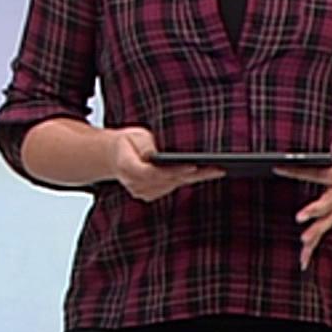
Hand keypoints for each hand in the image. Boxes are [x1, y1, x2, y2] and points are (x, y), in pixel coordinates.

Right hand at [106, 126, 223, 201]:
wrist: (114, 155)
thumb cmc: (127, 143)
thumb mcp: (135, 136)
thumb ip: (145, 146)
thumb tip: (155, 154)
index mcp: (127, 168)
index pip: (154, 173)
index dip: (174, 171)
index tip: (192, 166)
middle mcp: (134, 184)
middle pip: (169, 181)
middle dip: (194, 174)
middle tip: (217, 168)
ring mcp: (142, 192)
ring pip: (173, 185)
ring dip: (194, 178)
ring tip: (217, 170)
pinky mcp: (150, 194)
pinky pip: (172, 188)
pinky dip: (187, 180)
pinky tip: (205, 173)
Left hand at [290, 117, 331, 270]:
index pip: (319, 172)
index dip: (299, 169)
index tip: (277, 166)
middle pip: (328, 204)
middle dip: (315, 210)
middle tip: (300, 217)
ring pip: (326, 223)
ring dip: (315, 234)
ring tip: (303, 245)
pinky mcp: (331, 215)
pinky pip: (322, 233)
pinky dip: (312, 248)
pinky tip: (301, 261)